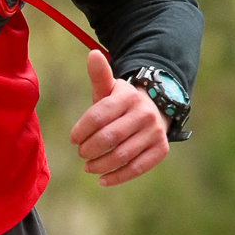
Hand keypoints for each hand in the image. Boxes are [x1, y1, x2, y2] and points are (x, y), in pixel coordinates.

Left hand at [70, 52, 169, 185]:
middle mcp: (144, 114)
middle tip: (81, 153)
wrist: (156, 109)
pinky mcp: (161, 149)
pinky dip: (117, 177)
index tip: (74, 139)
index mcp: (128, 97)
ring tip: (88, 166)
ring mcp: (155, 132)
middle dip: (89, 149)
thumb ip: (100, 76)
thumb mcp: (110, 88)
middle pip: (109, 137)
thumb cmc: (122, 103)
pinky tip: (103, 180)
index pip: (99, 116)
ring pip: (122, 155)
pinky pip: (137, 168)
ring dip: (100, 165)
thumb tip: (92, 55)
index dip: (82, 130)